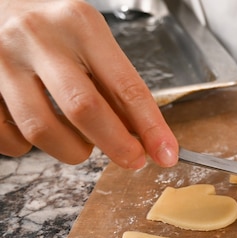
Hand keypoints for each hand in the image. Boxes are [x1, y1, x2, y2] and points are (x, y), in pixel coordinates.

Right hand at [0, 0, 177, 167]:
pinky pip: (10, 138)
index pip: (125, 85)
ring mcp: (1, 61)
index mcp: (79, 24)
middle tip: (133, 160)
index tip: (166, 153)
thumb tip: (144, 136)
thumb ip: (114, 84)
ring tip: (82, 143)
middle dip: (116, 145)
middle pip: (84, 108)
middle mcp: (39, 38)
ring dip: (73, 150)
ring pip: (43, 130)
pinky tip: (41, 133)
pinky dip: (30, 148)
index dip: (150, 127)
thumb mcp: (91, 40)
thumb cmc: (53, 28)